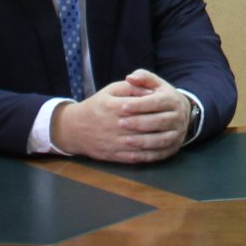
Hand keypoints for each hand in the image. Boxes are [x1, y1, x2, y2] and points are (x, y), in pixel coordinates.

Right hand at [50, 72, 191, 162]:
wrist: (74, 128)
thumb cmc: (97, 106)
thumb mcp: (111, 90)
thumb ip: (131, 88)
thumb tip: (150, 90)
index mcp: (112, 107)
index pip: (139, 106)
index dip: (153, 105)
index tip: (166, 104)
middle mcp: (113, 125)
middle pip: (140, 125)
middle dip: (157, 123)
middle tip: (170, 121)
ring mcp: (112, 142)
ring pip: (138, 143)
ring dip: (154, 141)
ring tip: (166, 135)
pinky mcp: (112, 155)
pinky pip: (131, 157)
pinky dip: (145, 155)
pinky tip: (155, 150)